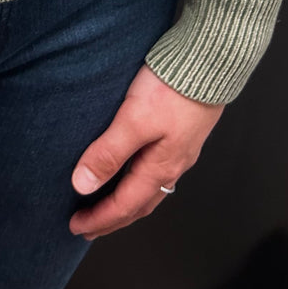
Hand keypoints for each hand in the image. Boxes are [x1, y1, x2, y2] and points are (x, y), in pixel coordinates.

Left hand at [68, 64, 223, 238]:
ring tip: (108, 206)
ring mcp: (180, 150)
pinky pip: (157, 171)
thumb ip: (109, 152)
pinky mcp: (182, 132)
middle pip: (139, 204)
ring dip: (127, 202)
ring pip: (149, 189)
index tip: (76, 227)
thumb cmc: (173, 88)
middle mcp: (173, 165)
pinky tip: (134, 171)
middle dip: (112, 218)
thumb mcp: (134, 120)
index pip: (124, 205)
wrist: (210, 60)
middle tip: (88, 228)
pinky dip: (139, 182)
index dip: (99, 218)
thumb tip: (83, 185)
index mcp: (160, 167)